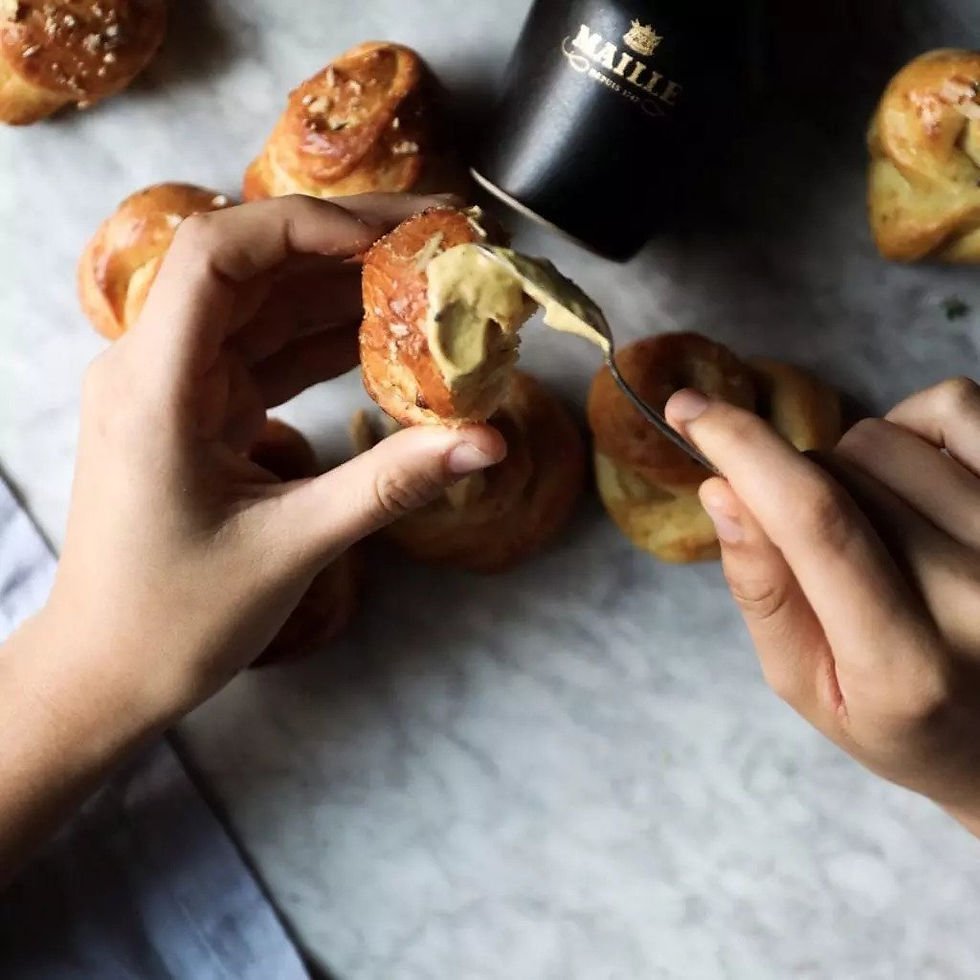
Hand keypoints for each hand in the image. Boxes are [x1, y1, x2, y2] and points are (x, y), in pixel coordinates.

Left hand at [47, 192, 505, 718]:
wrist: (109, 671)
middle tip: (439, 234)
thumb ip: (391, 485)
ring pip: (266, 307)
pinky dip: (328, 341)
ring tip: (429, 275)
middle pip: (251, 266)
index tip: (389, 240)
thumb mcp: (292, 547)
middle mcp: (156, 365)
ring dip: (344, 288)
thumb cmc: (177, 620)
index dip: (304, 227)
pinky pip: (269, 353)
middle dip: (345, 243)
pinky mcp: (202, 410)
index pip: (216, 256)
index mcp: (154, 386)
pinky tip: (389, 333)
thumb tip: (489, 441)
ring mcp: (178, 385)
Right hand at [666, 377, 979, 833]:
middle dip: (794, 486)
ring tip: (874, 525)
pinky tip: (911, 479)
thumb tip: (722, 488)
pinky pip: (952, 405)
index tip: (690, 412)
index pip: (815, 521)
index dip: (743, 450)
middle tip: (820, 549)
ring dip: (850, 467)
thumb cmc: (902, 720)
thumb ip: (762, 591)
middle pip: (837, 471)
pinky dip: (909, 425)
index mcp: (904, 666)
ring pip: (881, 438)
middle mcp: (979, 597)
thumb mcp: (807, 685)